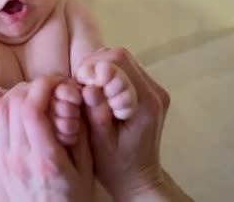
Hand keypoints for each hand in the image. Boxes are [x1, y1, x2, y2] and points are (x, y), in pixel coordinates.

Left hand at [0, 75, 92, 201]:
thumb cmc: (74, 197)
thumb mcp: (87, 167)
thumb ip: (80, 131)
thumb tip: (75, 95)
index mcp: (45, 160)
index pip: (31, 109)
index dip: (43, 86)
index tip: (59, 81)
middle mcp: (18, 158)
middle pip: (12, 104)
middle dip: (32, 86)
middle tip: (50, 86)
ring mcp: (3, 158)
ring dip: (15, 95)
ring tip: (35, 96)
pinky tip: (14, 107)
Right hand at [76, 47, 171, 199]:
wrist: (138, 177)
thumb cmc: (116, 165)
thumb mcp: (100, 143)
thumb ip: (96, 113)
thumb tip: (89, 86)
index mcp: (145, 104)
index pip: (119, 63)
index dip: (93, 67)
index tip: (78, 83)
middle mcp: (154, 92)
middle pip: (121, 56)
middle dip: (93, 64)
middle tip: (79, 84)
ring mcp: (153, 89)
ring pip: (121, 58)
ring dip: (98, 67)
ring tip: (85, 88)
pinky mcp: (146, 90)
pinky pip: (122, 68)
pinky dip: (104, 73)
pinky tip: (95, 90)